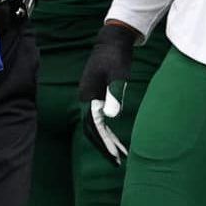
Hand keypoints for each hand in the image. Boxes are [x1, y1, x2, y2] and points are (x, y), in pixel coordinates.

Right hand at [78, 23, 138, 164]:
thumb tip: (111, 118)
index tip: (115, 156)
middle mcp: (85, 100)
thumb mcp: (118, 76)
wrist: (111, 42)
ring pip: (94, 127)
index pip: (93, 126)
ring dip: (105, 142)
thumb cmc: (116, 58)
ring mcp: (89, 99)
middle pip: (91, 131)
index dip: (104, 143)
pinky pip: (99, 120)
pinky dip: (107, 132)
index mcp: (88, 97)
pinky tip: (116, 139)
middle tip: (118, 163)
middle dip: (103, 147)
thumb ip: (114, 95)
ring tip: (120, 156)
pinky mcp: (95, 97)